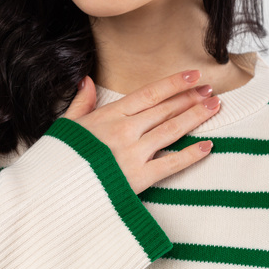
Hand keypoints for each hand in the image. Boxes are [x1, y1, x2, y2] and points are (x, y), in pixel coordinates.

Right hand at [63, 70, 219, 194]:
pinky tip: (208, 146)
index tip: (193, 76)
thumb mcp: (66, 126)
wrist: (53, 192)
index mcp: (108, 115)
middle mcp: (124, 130)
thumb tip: (87, 82)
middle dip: (190, 98)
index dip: (174, 84)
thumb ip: (81, 104)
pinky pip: (171, 164)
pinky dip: (191, 155)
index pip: (149, 94)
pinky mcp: (139, 178)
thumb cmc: (59, 159)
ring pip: (172, 130)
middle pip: (165, 109)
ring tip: (214, 108)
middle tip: (211, 91)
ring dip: (196, 117)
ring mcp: (133, 154)